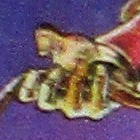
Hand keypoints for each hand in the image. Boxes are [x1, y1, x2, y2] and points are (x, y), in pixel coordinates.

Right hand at [23, 22, 139, 118]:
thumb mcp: (68, 42)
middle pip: (45, 103)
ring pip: (71, 106)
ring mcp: (79, 108)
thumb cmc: (86, 53)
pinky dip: (98, 84)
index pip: (27, 95)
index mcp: (48, 87)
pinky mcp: (98, 108)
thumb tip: (41, 31)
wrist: (114, 61)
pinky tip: (100, 68)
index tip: (32, 70)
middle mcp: (60, 101)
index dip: (26, 87)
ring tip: (83, 62)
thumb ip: (52, 38)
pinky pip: (96, 104)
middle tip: (58, 68)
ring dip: (75, 83)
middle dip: (50, 85)